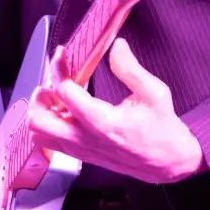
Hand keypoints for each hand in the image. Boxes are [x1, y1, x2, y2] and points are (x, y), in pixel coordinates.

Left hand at [27, 38, 204, 183]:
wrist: (170, 163)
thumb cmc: (163, 130)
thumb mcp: (155, 93)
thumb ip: (131, 69)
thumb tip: (117, 46)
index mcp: (102, 122)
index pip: (64, 92)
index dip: (58, 69)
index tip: (62, 54)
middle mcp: (85, 139)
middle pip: (39, 120)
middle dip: (41, 96)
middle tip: (55, 80)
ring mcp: (81, 150)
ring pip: (39, 135)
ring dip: (42, 113)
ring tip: (57, 97)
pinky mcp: (82, 156)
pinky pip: (50, 144)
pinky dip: (49, 126)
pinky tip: (65, 112)